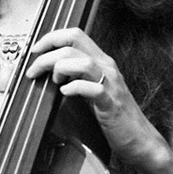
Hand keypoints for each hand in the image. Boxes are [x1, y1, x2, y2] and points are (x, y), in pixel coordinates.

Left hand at [25, 27, 172, 171]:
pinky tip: (65, 93)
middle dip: (47, 54)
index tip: (35, 50)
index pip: (75, 34)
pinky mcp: (111, 103)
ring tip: (54, 82)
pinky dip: (75, 88)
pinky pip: (94, 89)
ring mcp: (111, 84)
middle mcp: (107, 67)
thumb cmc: (113, 115)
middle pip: (74, 43)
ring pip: (82, 61)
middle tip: (34, 70)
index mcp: (101, 61)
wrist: (138, 138)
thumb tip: (48, 71)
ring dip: (60, 68)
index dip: (51, 38)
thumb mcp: (92, 89)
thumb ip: (76, 76)